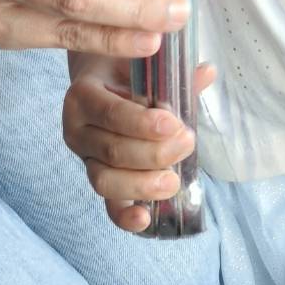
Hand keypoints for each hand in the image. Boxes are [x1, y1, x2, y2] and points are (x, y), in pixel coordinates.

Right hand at [63, 57, 215, 231]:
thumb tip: (208, 72)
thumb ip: (171, 72)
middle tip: (186, 142)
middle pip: (112, 152)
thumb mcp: (141, 64)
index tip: (173, 124)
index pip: (110, 113)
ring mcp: (85, 159)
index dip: (141, 123)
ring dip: (143, 184)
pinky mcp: (98, 179)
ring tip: (173, 180)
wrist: (100, 81)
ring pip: (106, 181)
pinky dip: (124, 217)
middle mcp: (76, 129)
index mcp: (83, 95)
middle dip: (154, 153)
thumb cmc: (123, 71)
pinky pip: (107, 205)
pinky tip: (145, 219)